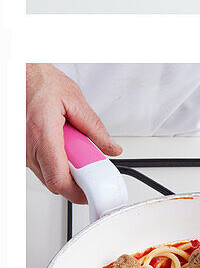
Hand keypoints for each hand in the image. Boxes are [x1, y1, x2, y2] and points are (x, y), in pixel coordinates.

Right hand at [26, 64, 121, 204]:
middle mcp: (28, 147)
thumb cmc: (40, 83)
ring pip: (47, 176)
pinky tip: (63, 145)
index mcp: (42, 135)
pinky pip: (41, 166)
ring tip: (76, 148)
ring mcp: (22, 151)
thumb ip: (95, 128)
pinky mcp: (21, 151)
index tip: (94, 191)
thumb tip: (111, 148)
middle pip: (54, 182)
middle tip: (93, 170)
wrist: (20, 76)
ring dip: (66, 170)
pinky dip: (56, 162)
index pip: (60, 179)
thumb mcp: (75, 101)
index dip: (79, 192)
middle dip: (77, 181)